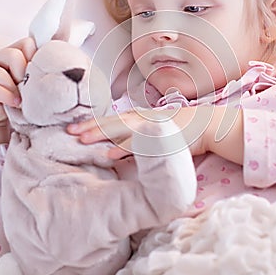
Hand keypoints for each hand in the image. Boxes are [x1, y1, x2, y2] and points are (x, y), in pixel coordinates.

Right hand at [0, 37, 35, 146]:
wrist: (0, 114)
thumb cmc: (19, 95)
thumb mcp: (31, 81)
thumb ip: (40, 70)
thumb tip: (61, 65)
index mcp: (12, 51)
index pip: (27, 43)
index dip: (36, 57)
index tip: (39, 73)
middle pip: (13, 54)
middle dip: (24, 73)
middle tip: (28, 86)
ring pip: (0, 71)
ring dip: (14, 87)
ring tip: (22, 99)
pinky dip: (5, 96)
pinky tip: (14, 102)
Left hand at [67, 106, 212, 159]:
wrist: (207, 126)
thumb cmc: (181, 130)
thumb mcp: (157, 131)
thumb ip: (139, 139)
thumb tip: (120, 149)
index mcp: (141, 118)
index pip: (113, 119)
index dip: (93, 123)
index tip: (73, 128)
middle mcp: (143, 119)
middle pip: (112, 122)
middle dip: (90, 126)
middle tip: (67, 131)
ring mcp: (151, 127)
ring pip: (121, 130)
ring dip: (101, 134)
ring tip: (81, 140)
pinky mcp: (161, 138)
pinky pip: (139, 144)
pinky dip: (124, 149)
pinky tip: (109, 156)